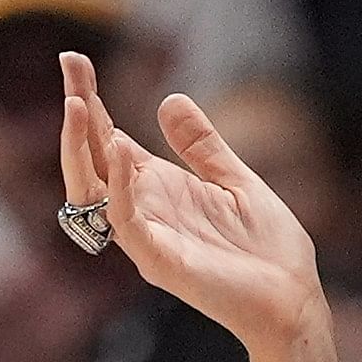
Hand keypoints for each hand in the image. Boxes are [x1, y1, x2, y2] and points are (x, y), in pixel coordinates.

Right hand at [58, 51, 332, 361]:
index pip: (110, 140)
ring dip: (82, 147)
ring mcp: (147, 238)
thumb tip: (170, 99)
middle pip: (92, 159)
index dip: (91, 102)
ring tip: (77, 104)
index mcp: (158, 190)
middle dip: (78, 113)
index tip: (74, 61)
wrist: (293, 301)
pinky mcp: (161, 261)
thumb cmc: (267, 251)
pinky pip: (127, 221)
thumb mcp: (235, 180)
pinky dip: (120, 186)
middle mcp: (143, 212)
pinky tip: (121, 149)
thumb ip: (202, 146)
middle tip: (69, 65)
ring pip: (94, 191)